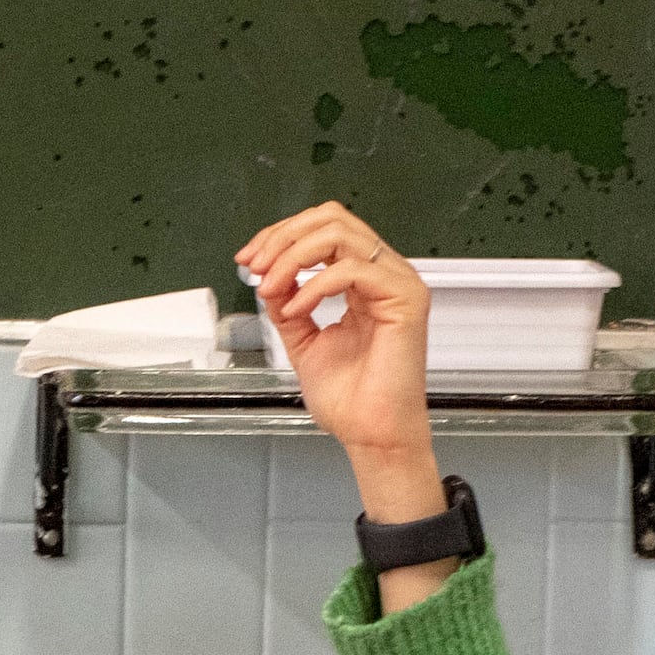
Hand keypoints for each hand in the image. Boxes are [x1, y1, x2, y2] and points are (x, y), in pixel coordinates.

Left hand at [232, 203, 438, 517]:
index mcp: (365, 280)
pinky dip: (313, 285)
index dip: (281, 236)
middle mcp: (385, 274)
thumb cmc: (352, 401)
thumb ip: (287, 304)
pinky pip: (351, 269)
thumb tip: (267, 276)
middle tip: (255, 265)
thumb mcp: (302, 341)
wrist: (371, 435)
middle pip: (332, 219)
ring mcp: (398, 283)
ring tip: (269, 285)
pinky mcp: (405, 299)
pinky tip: (295, 308)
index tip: (248, 259)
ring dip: (292, 256)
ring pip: (339, 234)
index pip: (324, 230)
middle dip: (283, 237)